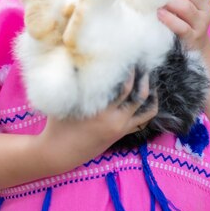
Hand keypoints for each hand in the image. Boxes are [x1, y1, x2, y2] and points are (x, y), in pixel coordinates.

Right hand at [38, 70, 157, 169]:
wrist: (59, 154)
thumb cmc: (58, 125)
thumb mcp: (65, 101)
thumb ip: (76, 82)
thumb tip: (82, 59)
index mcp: (102, 111)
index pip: (125, 86)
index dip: (130, 70)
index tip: (130, 56)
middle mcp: (115, 120)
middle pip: (140, 95)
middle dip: (143, 78)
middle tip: (142, 63)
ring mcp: (120, 128)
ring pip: (147, 111)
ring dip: (150, 94)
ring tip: (148, 79)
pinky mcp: (120, 134)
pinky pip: (142, 122)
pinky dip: (147, 109)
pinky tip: (146, 98)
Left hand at [157, 0, 209, 51]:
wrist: (195, 46)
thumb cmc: (184, 18)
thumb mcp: (184, 0)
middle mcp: (206, 7)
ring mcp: (201, 23)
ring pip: (186, 7)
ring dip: (168, 2)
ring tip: (154, 1)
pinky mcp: (193, 37)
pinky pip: (182, 26)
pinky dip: (169, 19)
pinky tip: (159, 14)